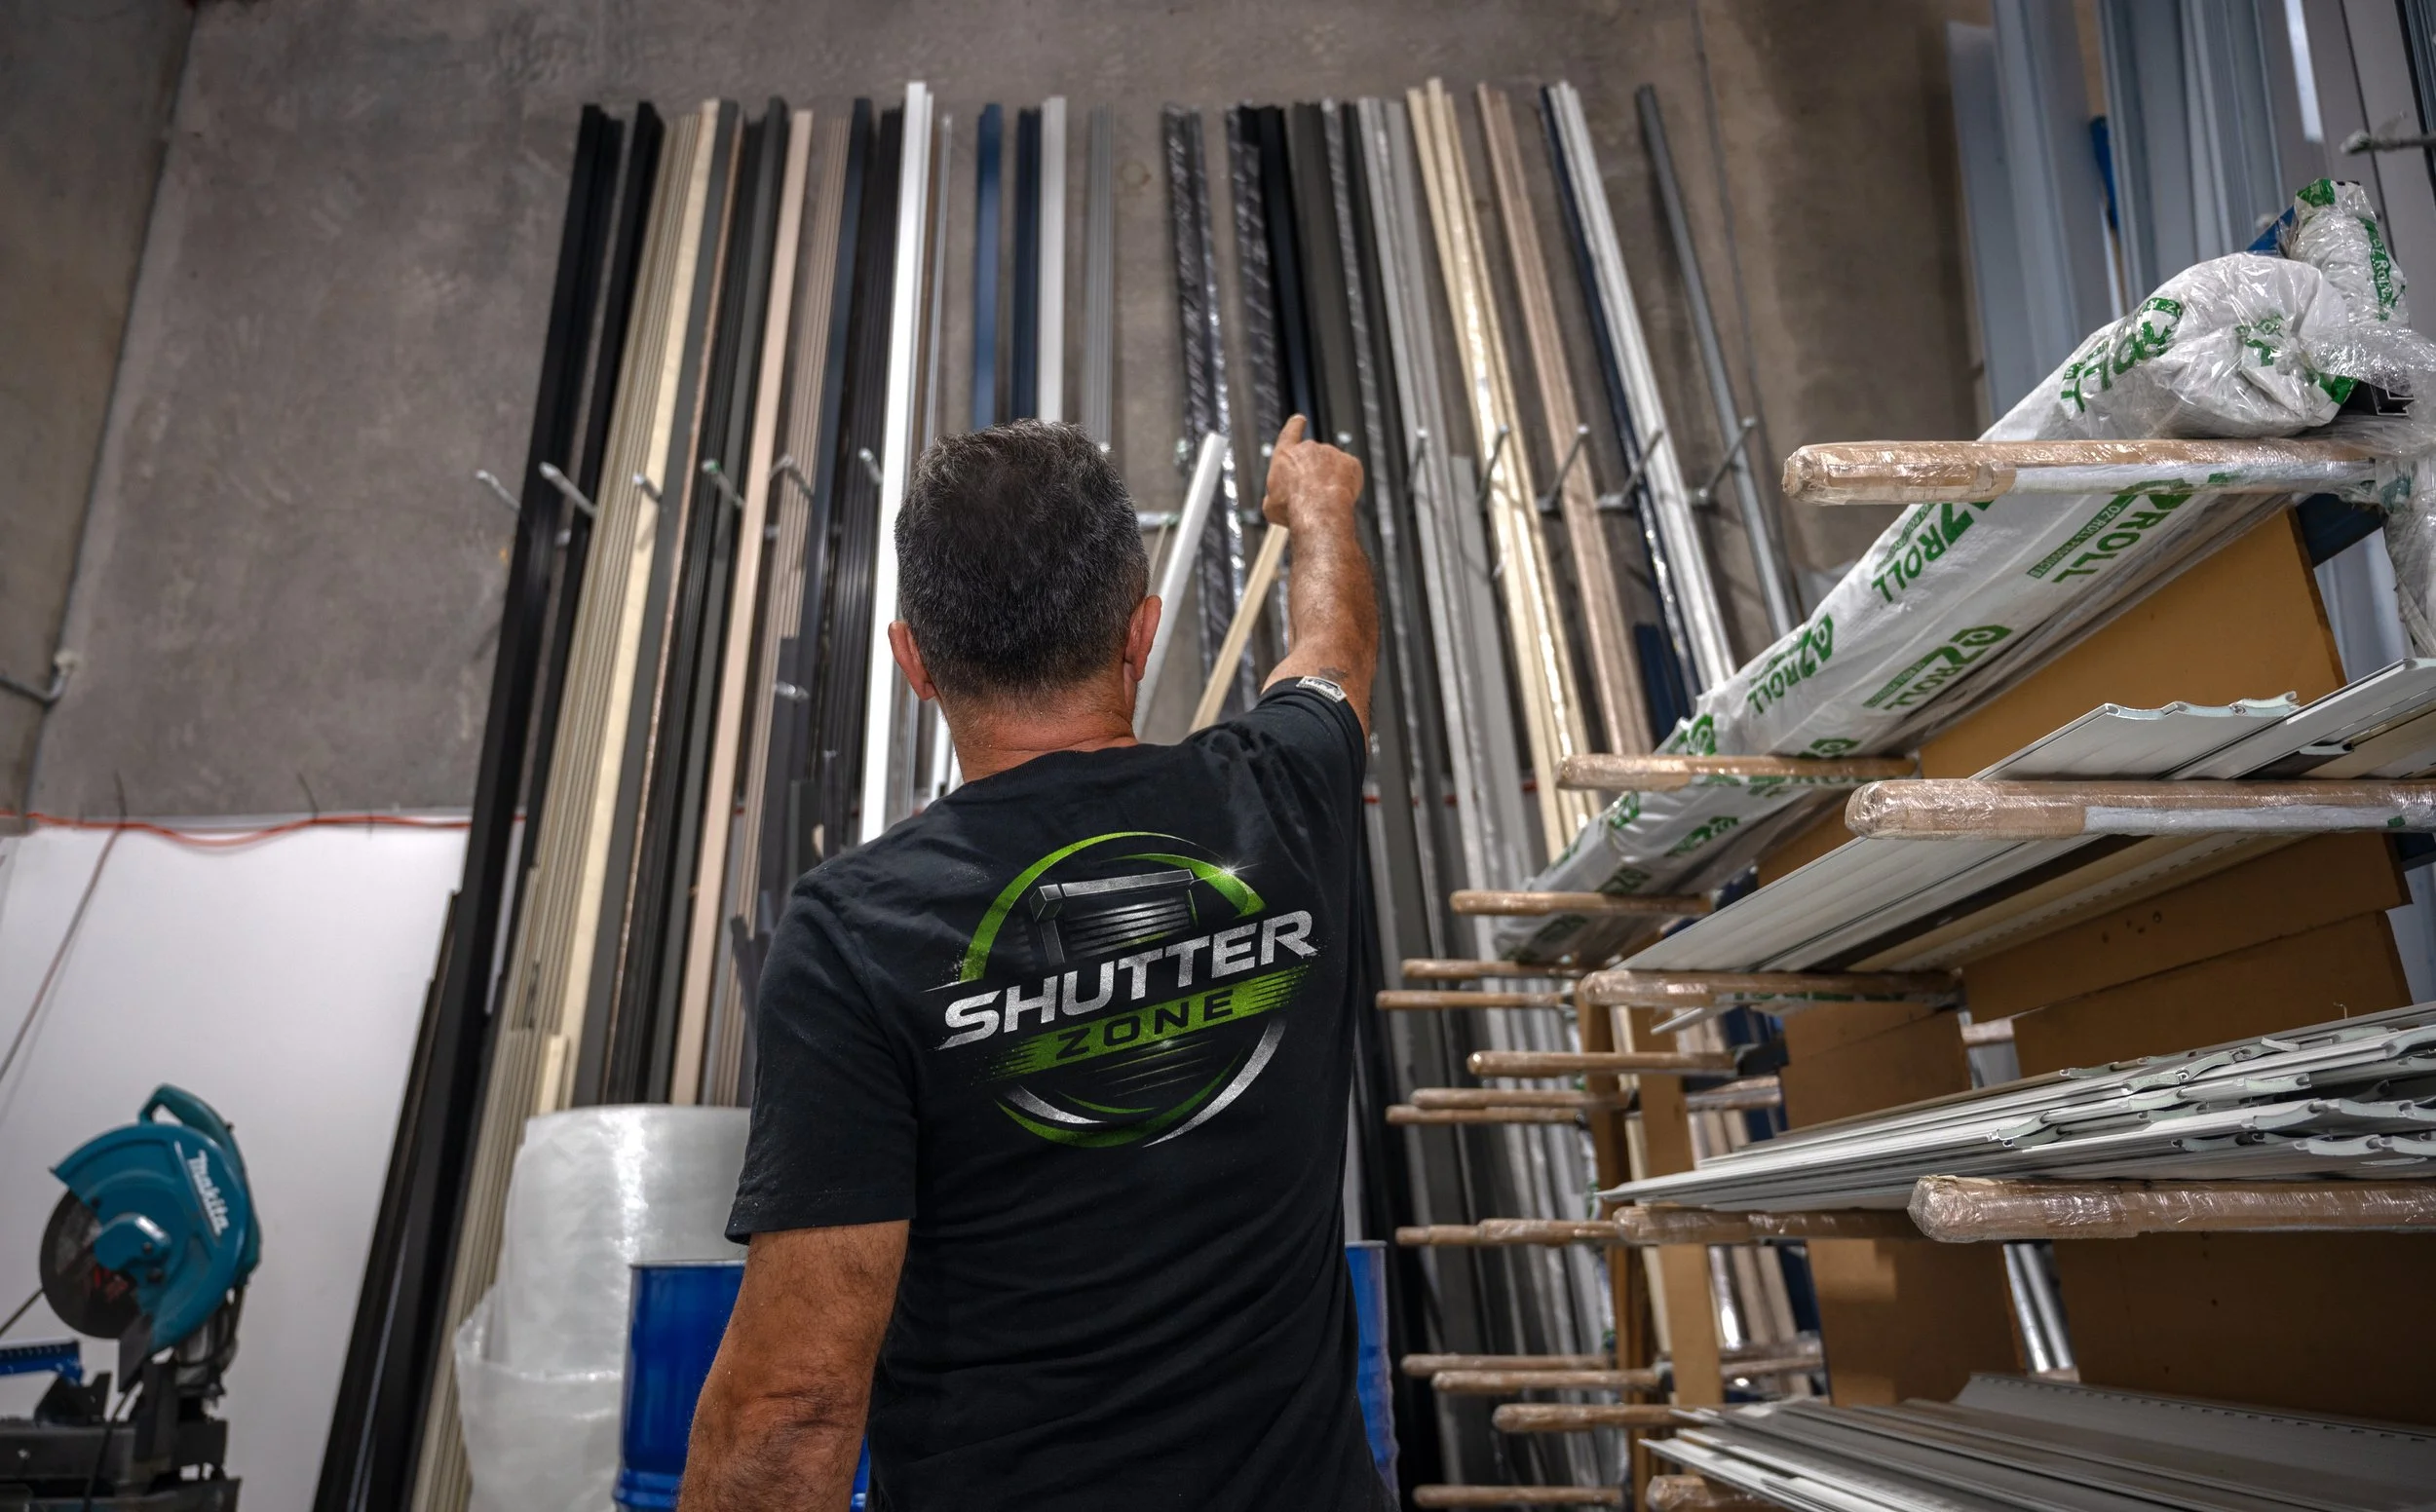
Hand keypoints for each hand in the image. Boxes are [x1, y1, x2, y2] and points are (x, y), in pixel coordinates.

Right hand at [1261, 415, 1362, 530]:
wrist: (1318, 512)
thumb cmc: (1292, 508)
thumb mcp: (1271, 505)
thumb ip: (1275, 495)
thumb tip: (1277, 501)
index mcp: (1286, 454)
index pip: (1290, 432)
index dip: (1295, 426)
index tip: (1300, 420)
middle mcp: (1309, 448)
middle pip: (1313, 457)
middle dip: (1315, 473)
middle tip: (1313, 495)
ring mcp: (1332, 453)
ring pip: (1333, 466)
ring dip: (1330, 480)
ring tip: (1325, 500)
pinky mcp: (1350, 462)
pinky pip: (1350, 472)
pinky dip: (1347, 483)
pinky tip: (1339, 497)